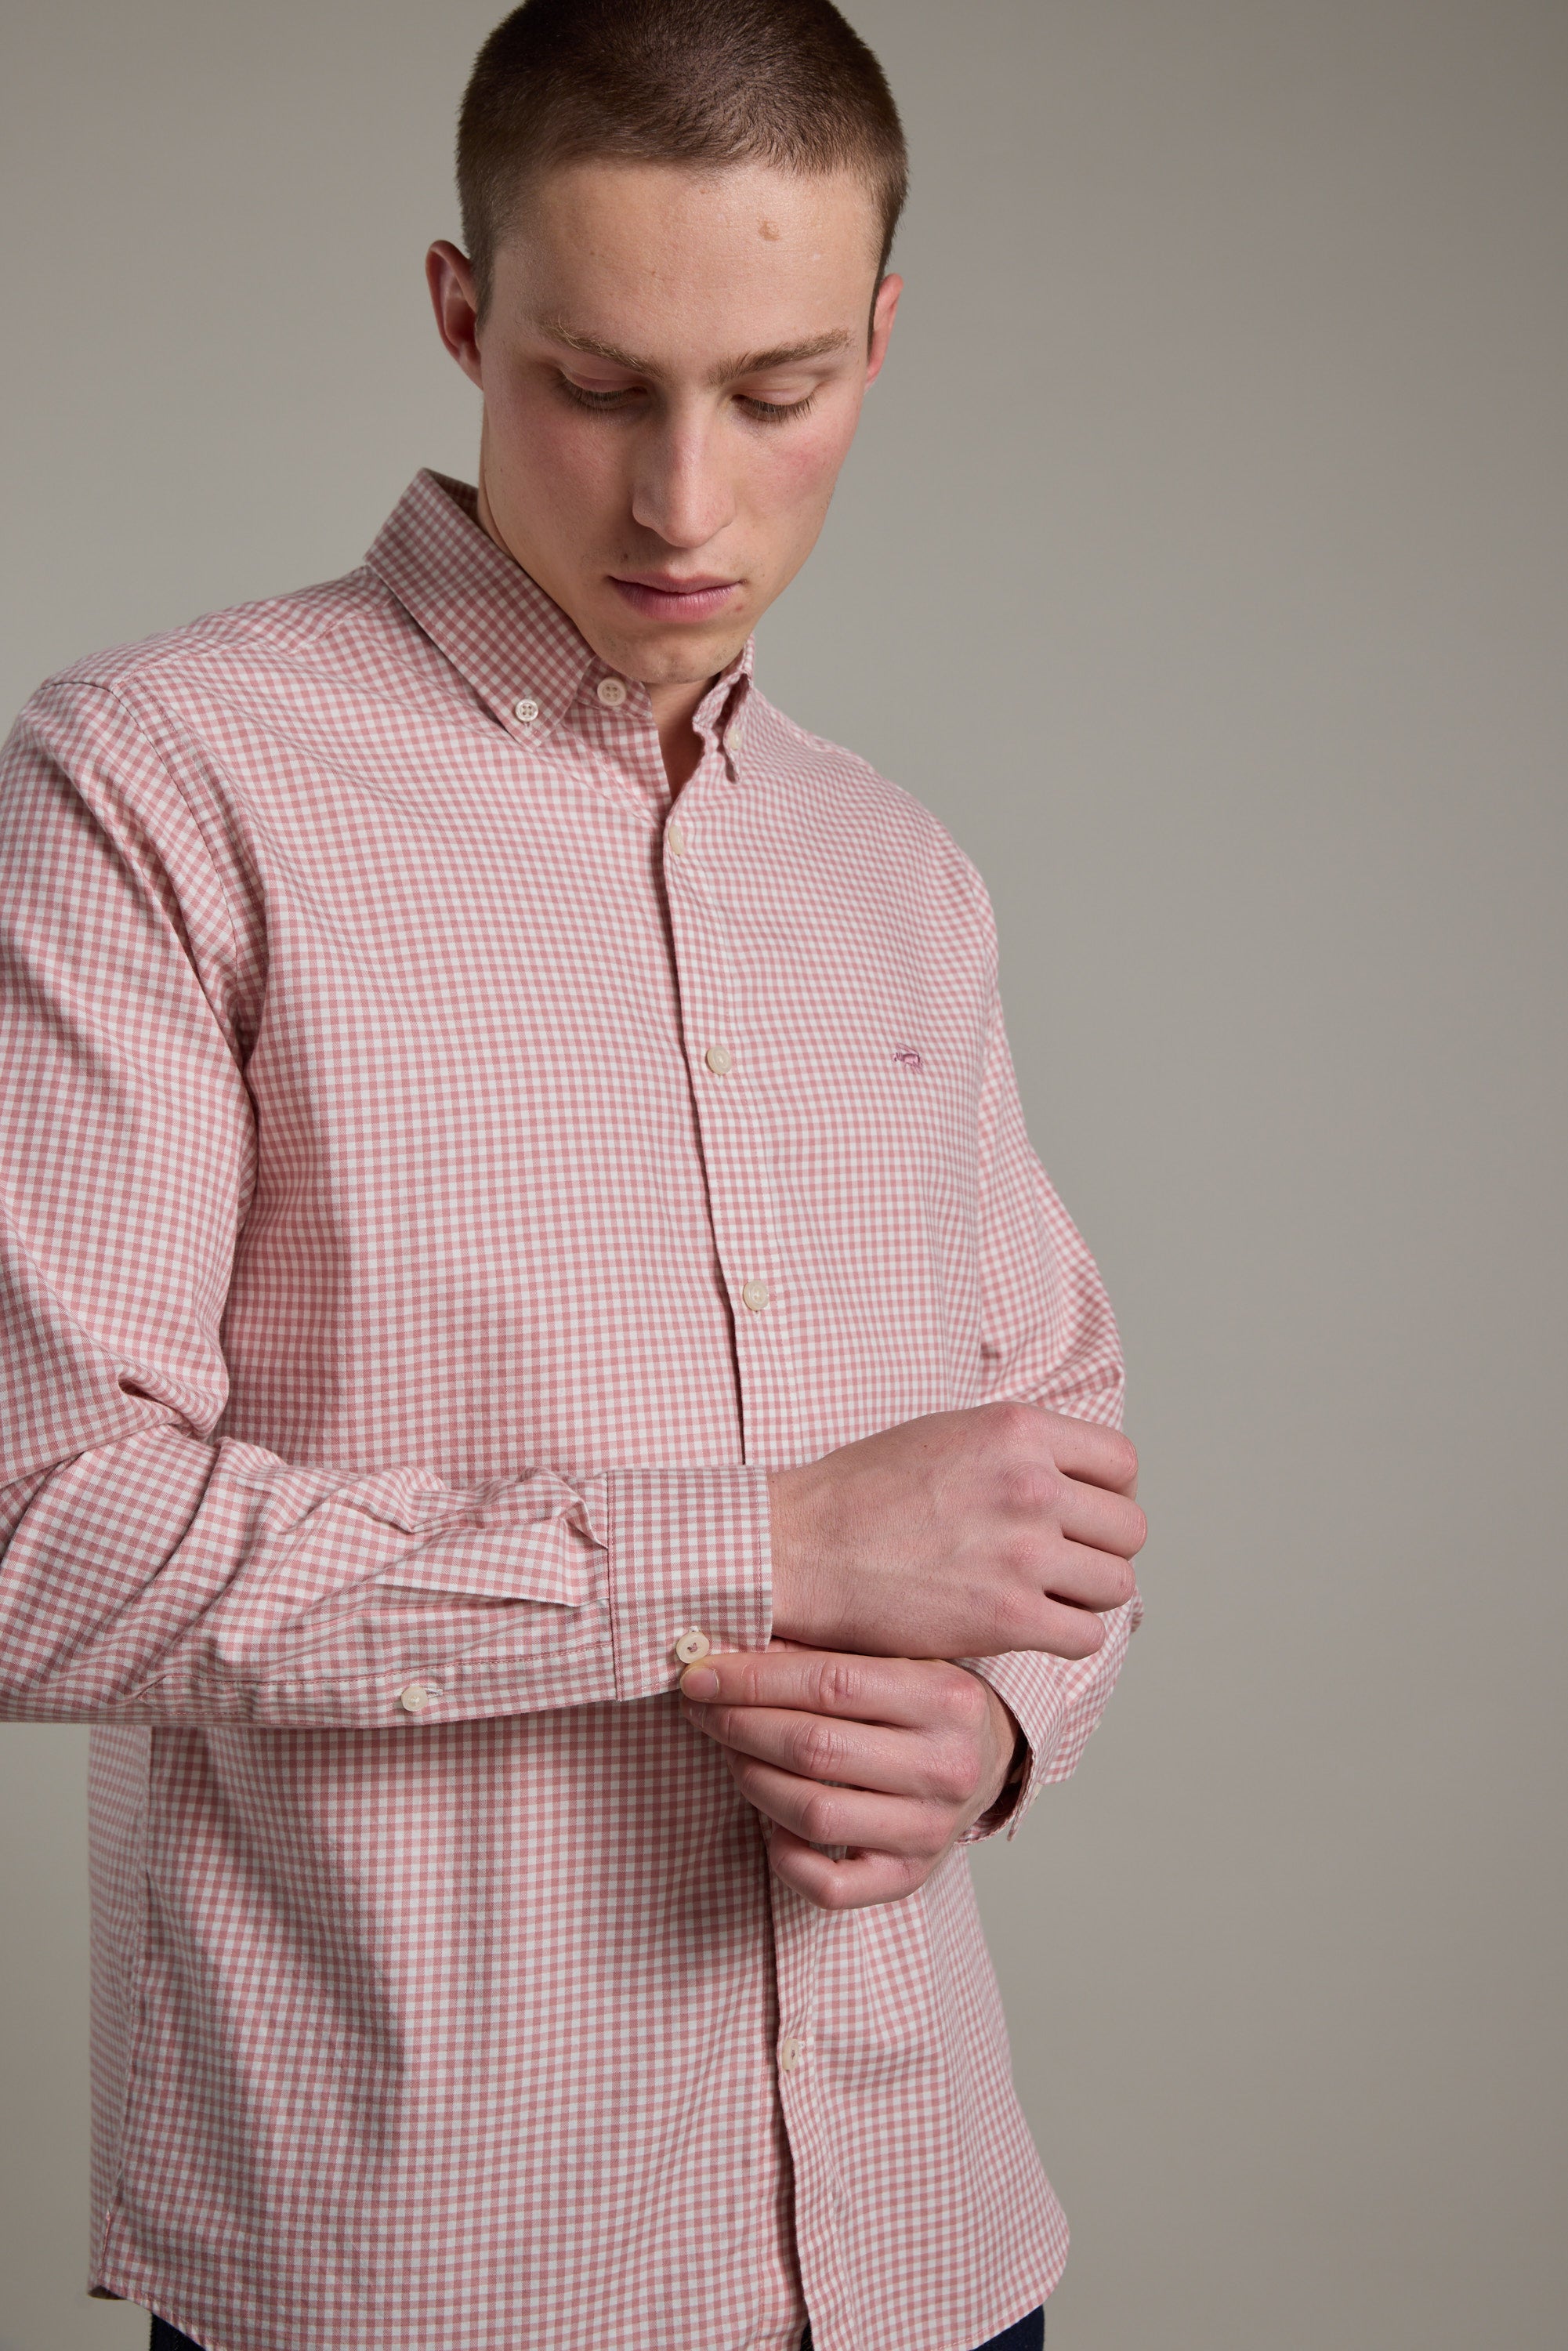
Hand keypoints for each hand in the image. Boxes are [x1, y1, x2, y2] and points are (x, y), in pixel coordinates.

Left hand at [679, 1639, 1024, 1910]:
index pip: (830, 1682)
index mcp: (947, 1697)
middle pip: (815, 1748)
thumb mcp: (896, 1658)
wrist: (990, 1761)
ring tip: (731, 1753)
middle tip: (700, 1710)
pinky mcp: (911, 1878)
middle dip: (739, 1726)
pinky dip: (785, 1857)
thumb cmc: (924, 1702)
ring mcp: (930, 1830)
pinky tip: (771, 1824)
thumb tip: (731, 1649)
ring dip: (752, 1779)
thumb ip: (824, 1652)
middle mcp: (946, 1767)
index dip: (752, 1679)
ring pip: (813, 1813)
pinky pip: (830, 1886)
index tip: (700, 1676)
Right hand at [766, 1400, 1143, 1663]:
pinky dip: (1066, 1637)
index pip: (1121, 1464)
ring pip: (1116, 1583)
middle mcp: (1030, 1484)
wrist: (800, 1548)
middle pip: (1128, 1527)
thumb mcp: (948, 1434)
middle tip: (1063, 1564)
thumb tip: (1073, 1477)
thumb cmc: (861, 1493)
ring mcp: (1023, 1552)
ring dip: (1087, 1596)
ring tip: (1046, 1598)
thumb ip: (1015, 1449)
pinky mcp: (1009, 1616)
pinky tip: (1030, 1629)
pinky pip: (1086, 1635)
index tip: (1081, 1516)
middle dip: (1101, 1549)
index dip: (1107, 1495)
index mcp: (1017, 1430)